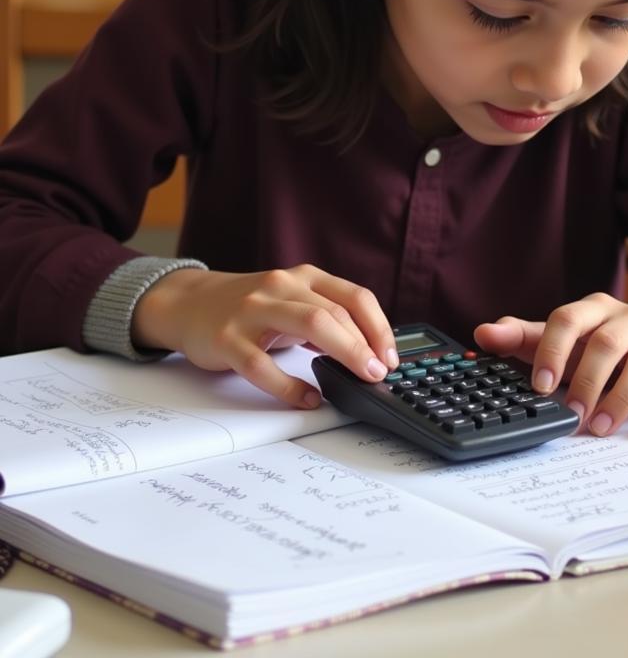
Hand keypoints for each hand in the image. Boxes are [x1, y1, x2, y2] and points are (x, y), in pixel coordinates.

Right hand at [133, 265, 397, 408]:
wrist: (189, 302)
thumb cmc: (250, 307)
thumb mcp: (292, 301)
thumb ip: (326, 318)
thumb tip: (368, 351)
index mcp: (304, 277)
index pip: (355, 296)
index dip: (379, 327)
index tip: (390, 355)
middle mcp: (282, 286)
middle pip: (335, 312)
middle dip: (365, 345)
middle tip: (380, 372)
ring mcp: (253, 310)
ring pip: (309, 325)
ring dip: (342, 354)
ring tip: (358, 378)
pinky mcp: (227, 338)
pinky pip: (262, 365)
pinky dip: (290, 386)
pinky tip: (307, 398)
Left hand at [474, 293, 627, 436]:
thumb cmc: (599, 344)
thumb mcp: (563, 338)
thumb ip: (522, 337)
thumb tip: (482, 334)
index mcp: (594, 309)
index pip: (569, 320)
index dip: (552, 352)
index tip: (539, 387)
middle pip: (606, 344)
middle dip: (585, 381)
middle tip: (570, 415)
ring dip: (620, 398)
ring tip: (600, 428)